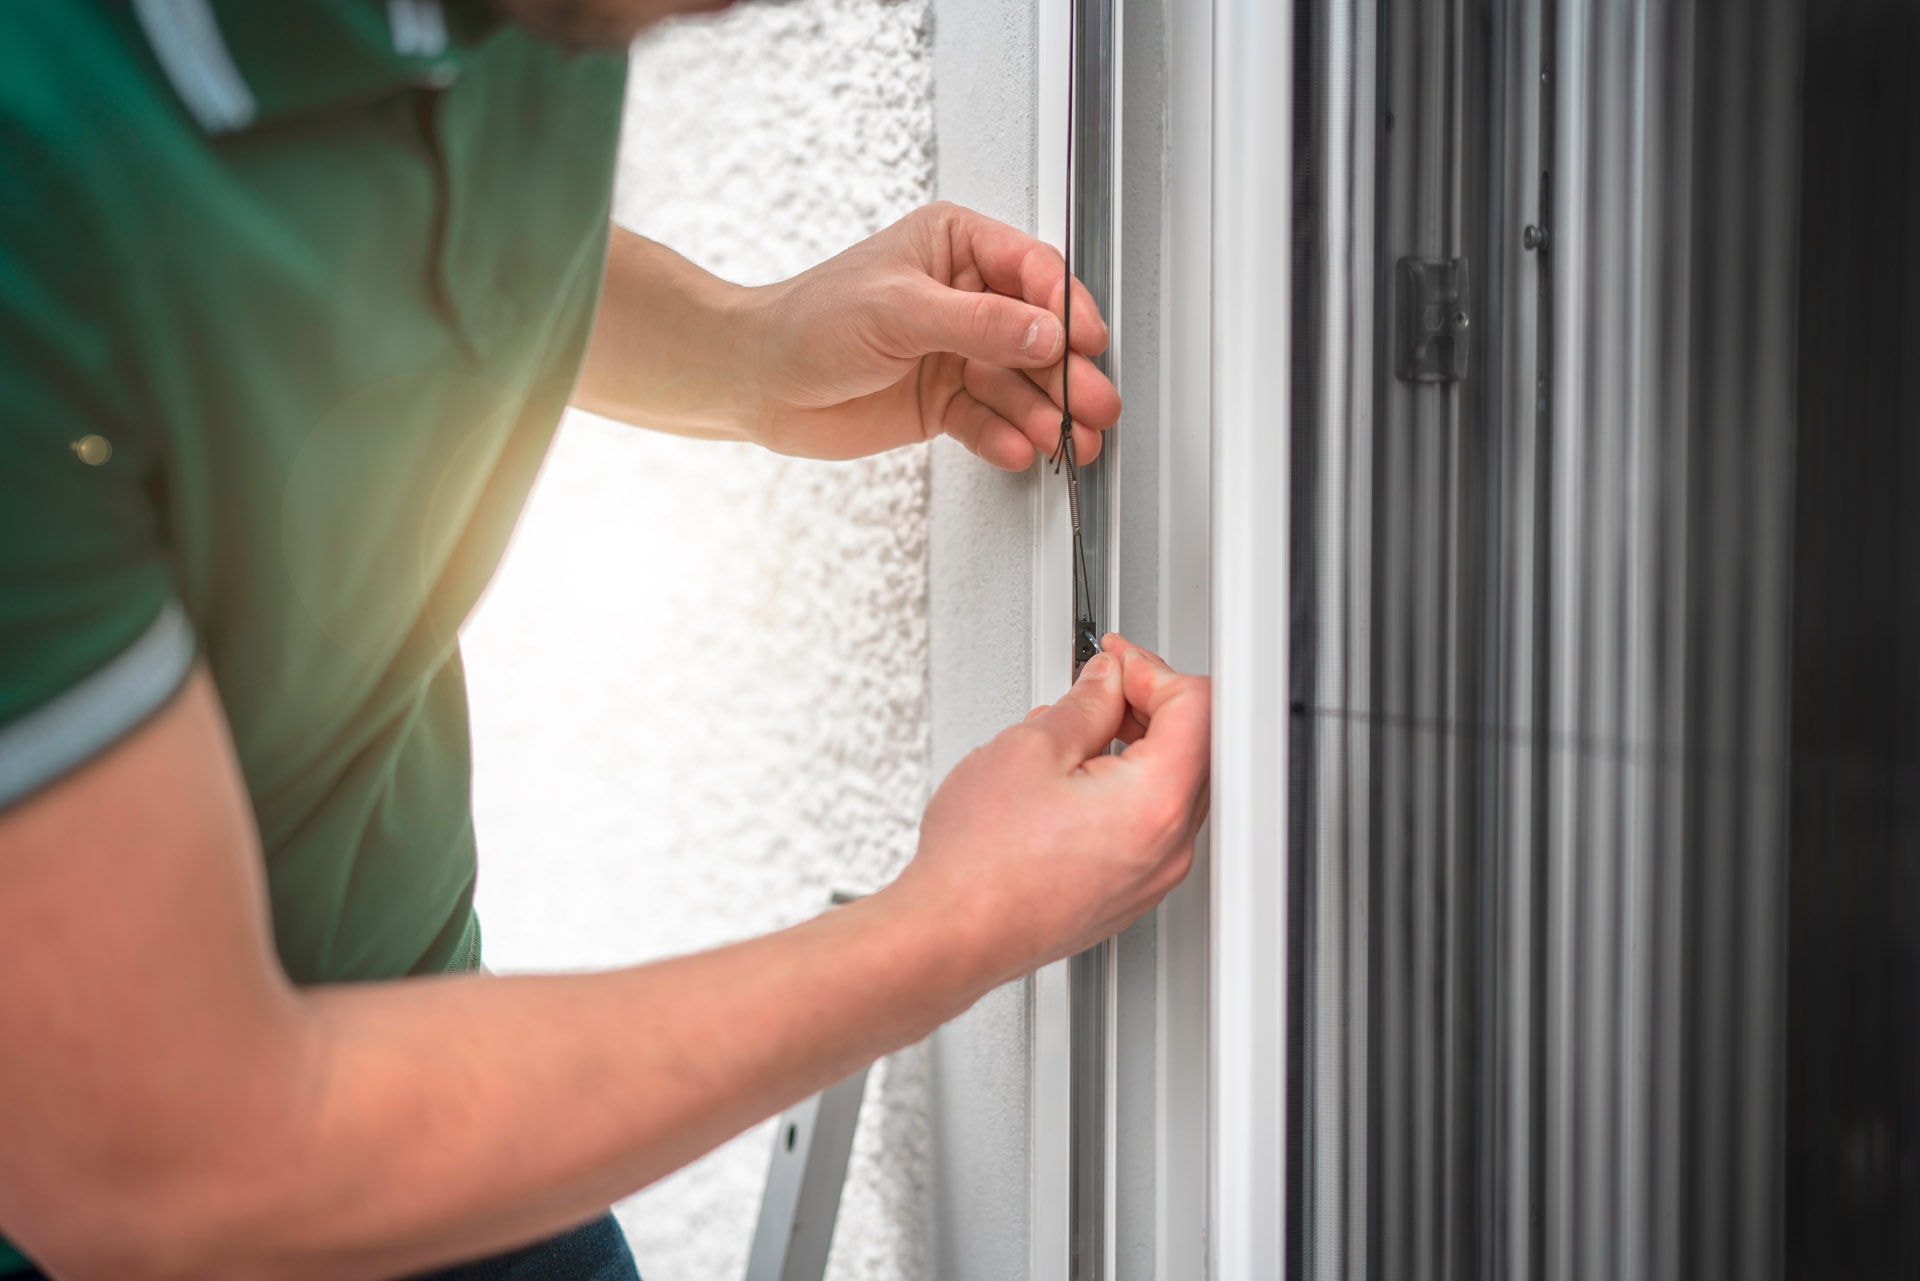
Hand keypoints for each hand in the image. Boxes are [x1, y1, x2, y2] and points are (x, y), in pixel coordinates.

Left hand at [747, 202, 1121, 468]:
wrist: (758, 381)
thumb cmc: (809, 321)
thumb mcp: (898, 310)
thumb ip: (978, 323)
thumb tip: (1046, 331)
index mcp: (955, 246)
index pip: (1033, 273)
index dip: (1066, 308)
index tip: (1085, 343)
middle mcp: (965, 297)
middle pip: (1038, 335)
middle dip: (1068, 374)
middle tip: (1094, 405)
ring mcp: (957, 351)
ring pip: (1020, 383)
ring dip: (1047, 414)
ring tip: (1069, 441)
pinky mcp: (944, 400)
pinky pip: (989, 419)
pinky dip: (1006, 436)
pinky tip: (1019, 449)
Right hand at [892, 634, 1211, 985]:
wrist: (954, 933)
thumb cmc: (981, 862)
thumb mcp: (1029, 748)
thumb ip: (1083, 703)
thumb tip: (1104, 682)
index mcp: (1156, 801)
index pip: (1196, 706)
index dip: (1151, 669)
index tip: (1117, 662)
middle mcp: (1169, 845)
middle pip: (1193, 746)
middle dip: (1146, 705)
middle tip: (1097, 689)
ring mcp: (1152, 875)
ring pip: (1170, 787)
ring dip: (1132, 747)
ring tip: (1070, 738)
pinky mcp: (1129, 893)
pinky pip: (1147, 825)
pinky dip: (1122, 790)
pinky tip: (1070, 782)